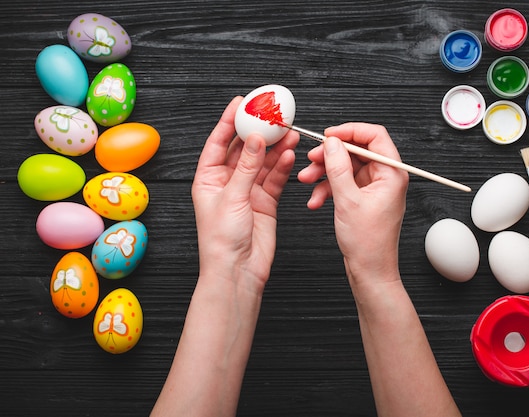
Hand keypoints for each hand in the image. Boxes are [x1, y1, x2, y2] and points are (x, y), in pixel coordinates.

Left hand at [191, 96, 298, 293]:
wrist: (238, 270)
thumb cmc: (222, 239)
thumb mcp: (232, 196)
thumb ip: (247, 166)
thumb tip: (256, 138)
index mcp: (208, 178)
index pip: (218, 142)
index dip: (229, 121)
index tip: (241, 102)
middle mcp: (227, 182)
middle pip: (244, 149)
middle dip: (258, 132)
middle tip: (272, 116)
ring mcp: (247, 192)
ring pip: (263, 162)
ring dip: (275, 148)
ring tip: (289, 133)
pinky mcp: (264, 202)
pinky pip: (274, 178)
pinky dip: (282, 167)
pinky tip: (290, 155)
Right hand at [297, 123, 407, 281]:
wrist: (369, 271)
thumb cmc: (368, 243)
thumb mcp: (348, 200)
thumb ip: (338, 167)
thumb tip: (331, 143)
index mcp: (392, 174)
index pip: (374, 136)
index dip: (349, 131)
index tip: (328, 135)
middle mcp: (385, 178)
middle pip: (356, 151)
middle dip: (330, 155)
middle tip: (311, 160)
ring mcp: (374, 188)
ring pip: (346, 167)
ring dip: (324, 173)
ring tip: (306, 180)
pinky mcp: (363, 198)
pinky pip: (343, 183)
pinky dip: (327, 189)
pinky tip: (315, 200)